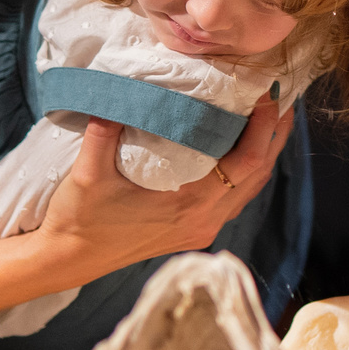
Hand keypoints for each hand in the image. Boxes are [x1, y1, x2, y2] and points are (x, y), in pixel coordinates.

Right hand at [0, 101, 301, 349]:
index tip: (266, 95)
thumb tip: (121, 90)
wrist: (66, 259)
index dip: (262, 129)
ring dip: (264, 153)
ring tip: (271, 117)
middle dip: (274, 136)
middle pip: (258, 175)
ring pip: (250, 189)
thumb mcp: (89, 172)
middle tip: (282, 97)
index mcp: (190, 207)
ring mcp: (201, 229)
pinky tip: (242, 149)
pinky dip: (246, 170)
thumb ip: (106, 130)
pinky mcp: (193, 230)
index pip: (245, 164)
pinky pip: (234, 197)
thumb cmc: (78, 219)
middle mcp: (204, 221)